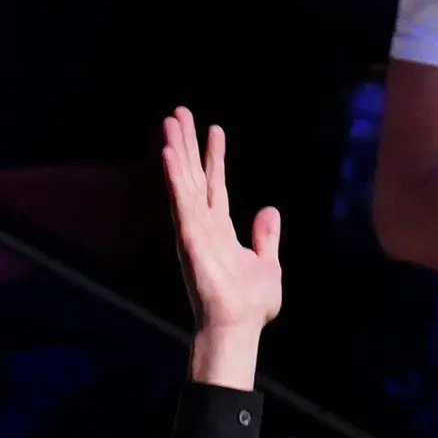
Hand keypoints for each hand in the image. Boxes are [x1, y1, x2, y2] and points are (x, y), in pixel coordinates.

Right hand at [162, 106, 280, 385]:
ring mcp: (193, 228)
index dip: (214, 157)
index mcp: (221, 228)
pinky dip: (174, 176)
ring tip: (171, 120)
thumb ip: (266, 237)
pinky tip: (168, 152)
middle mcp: (203, 224)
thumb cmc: (250, 303)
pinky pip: (180, 200)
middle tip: (180, 112)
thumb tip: (269, 209)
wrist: (240, 325)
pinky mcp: (188, 236)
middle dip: (187, 143)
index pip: (215, 184)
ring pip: (183, 180)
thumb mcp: (268, 264)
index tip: (214, 129)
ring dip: (177, 150)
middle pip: (193, 174)